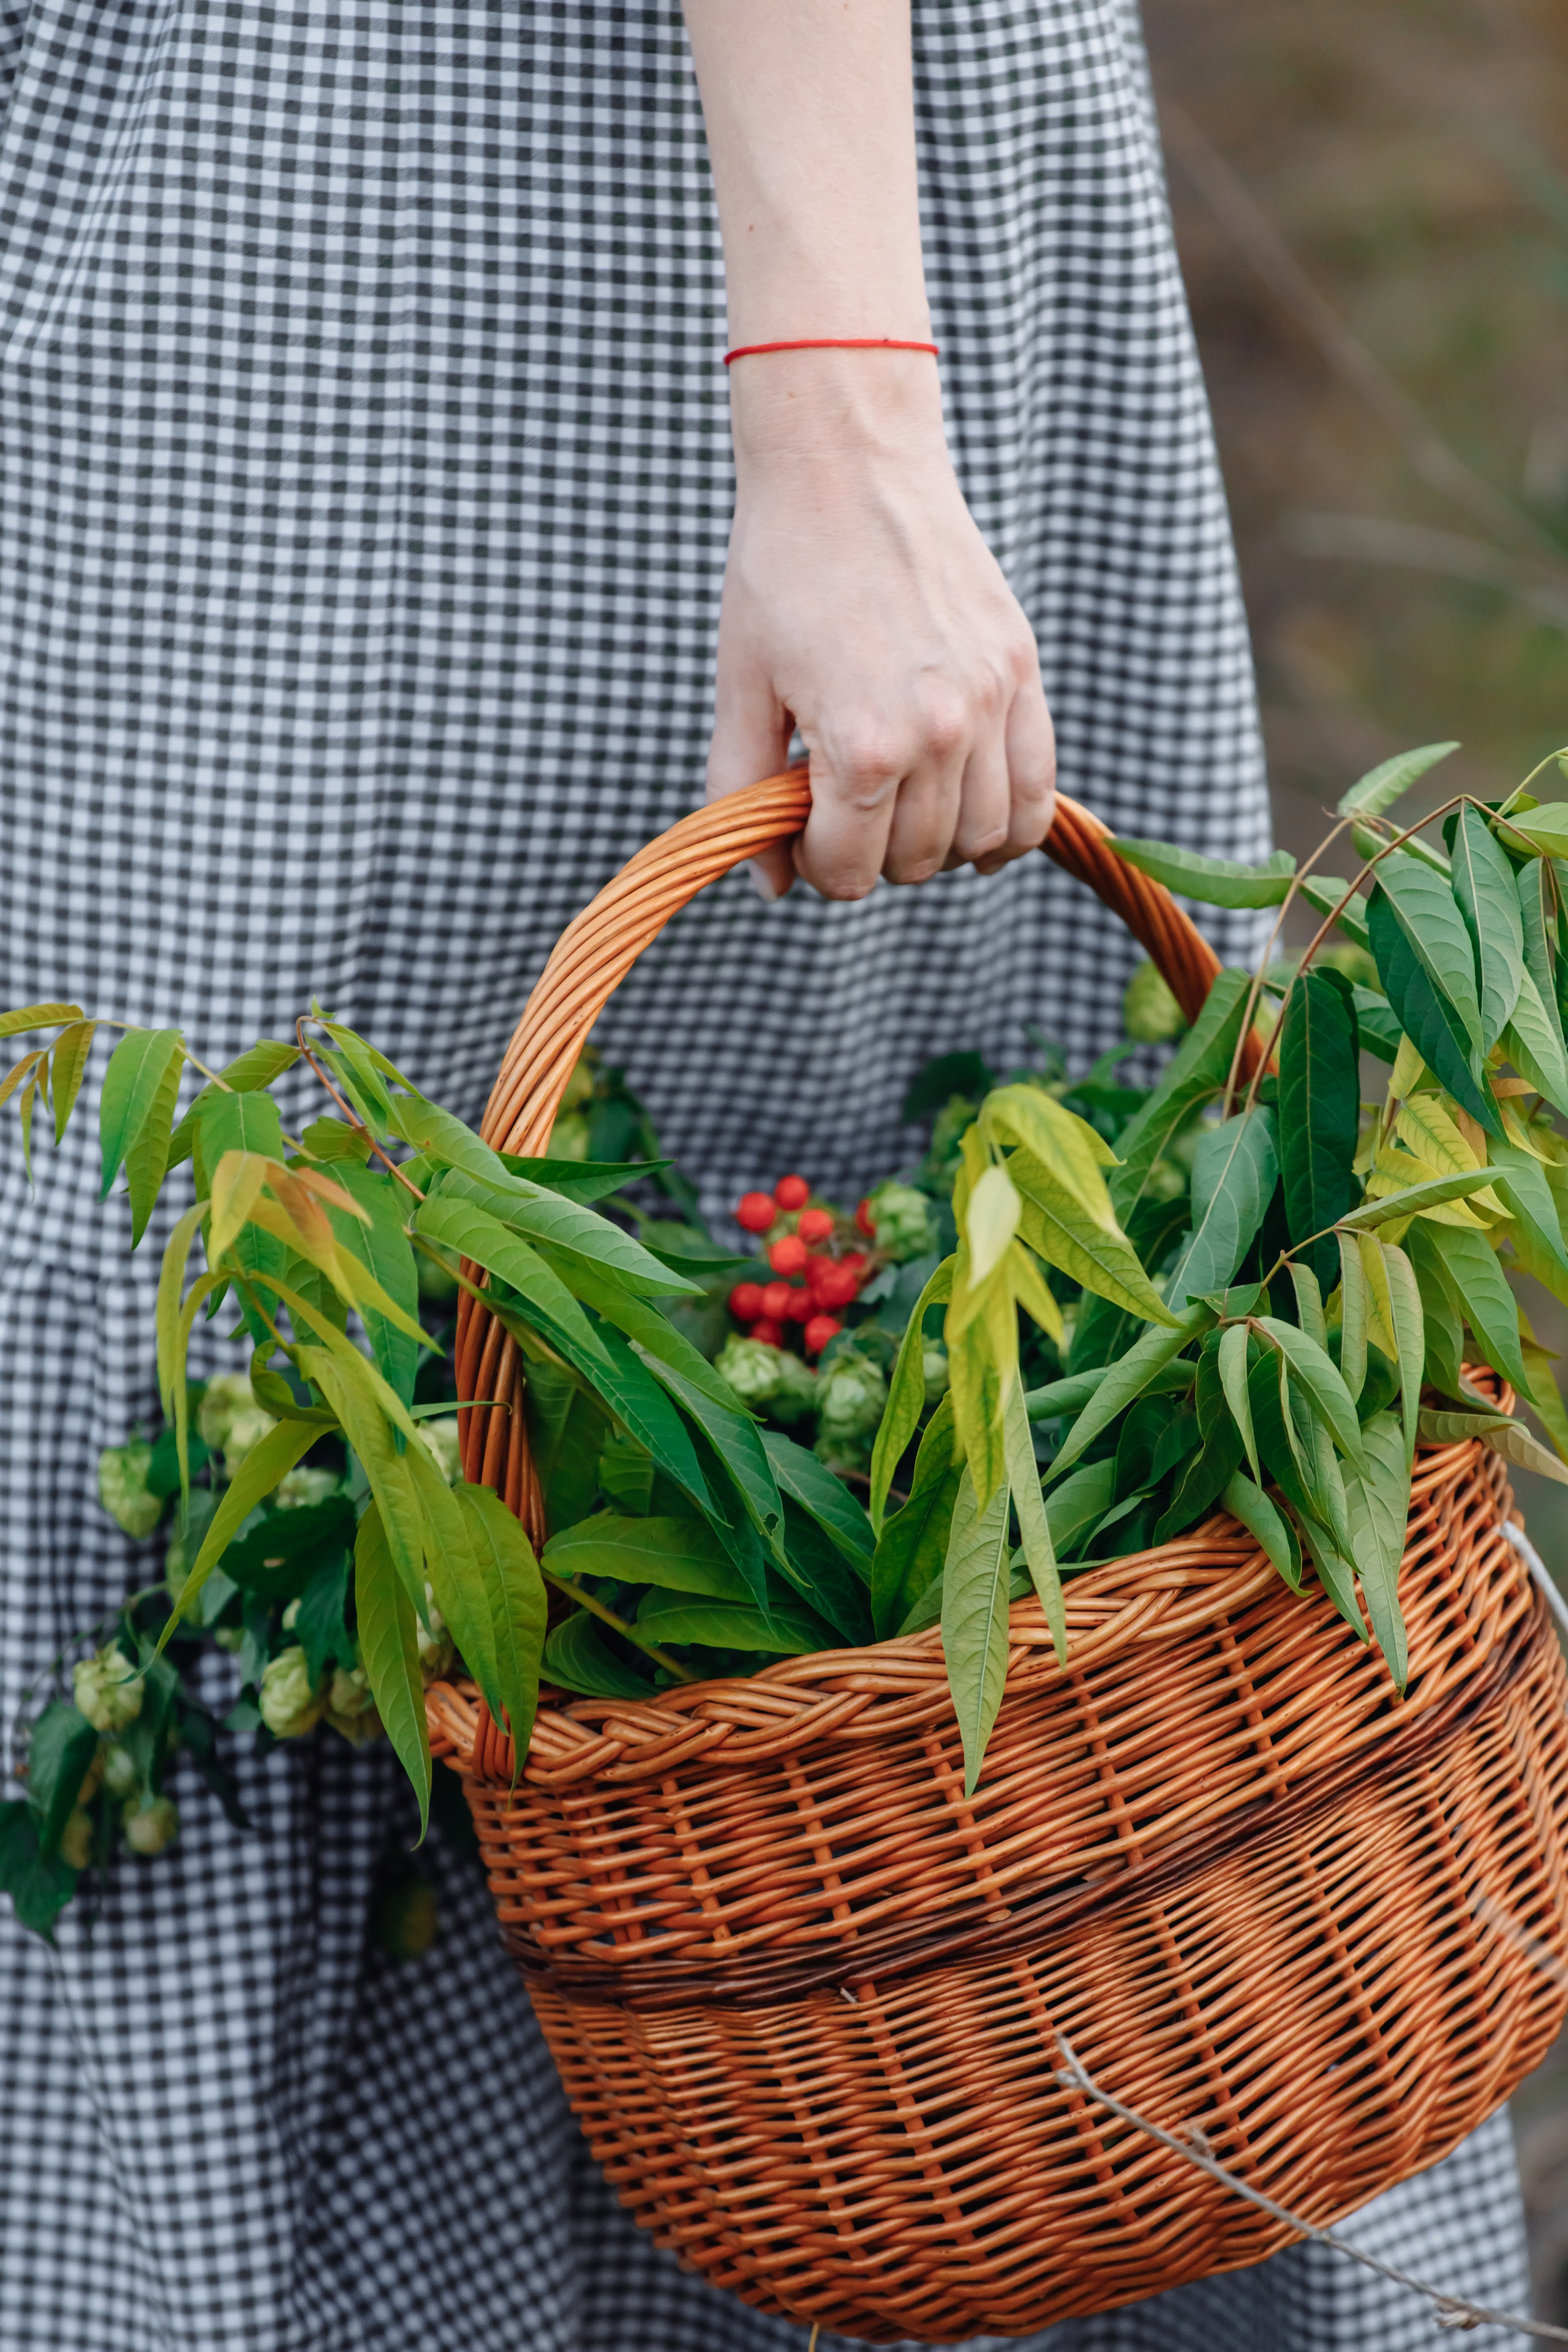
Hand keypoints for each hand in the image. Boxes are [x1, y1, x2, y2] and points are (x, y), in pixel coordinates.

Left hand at [707, 349, 1055, 900]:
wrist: (847, 467)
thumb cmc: (780, 573)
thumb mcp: (740, 688)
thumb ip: (742, 793)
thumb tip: (766, 885)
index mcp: (863, 745)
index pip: (848, 872)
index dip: (813, 863)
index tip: (798, 827)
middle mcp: (939, 732)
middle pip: (913, 862)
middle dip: (869, 853)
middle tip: (839, 806)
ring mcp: (990, 702)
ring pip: (980, 839)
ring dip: (934, 844)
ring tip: (897, 805)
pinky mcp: (1021, 672)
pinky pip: (1039, 792)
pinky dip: (1011, 828)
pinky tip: (977, 833)